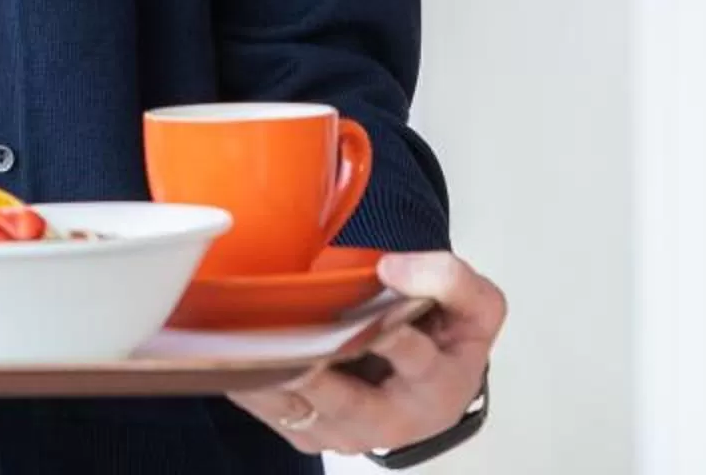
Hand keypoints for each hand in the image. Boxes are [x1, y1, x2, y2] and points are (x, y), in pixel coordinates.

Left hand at [230, 250, 503, 459]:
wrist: (427, 380)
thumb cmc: (445, 340)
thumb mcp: (475, 304)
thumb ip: (450, 279)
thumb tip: (394, 269)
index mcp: (437, 387)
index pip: (417, 361)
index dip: (393, 336)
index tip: (370, 310)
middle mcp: (392, 420)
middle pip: (347, 402)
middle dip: (314, 374)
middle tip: (285, 345)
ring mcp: (347, 433)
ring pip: (302, 411)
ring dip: (270, 380)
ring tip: (242, 347)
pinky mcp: (312, 434)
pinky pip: (275, 414)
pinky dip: (251, 387)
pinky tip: (230, 357)